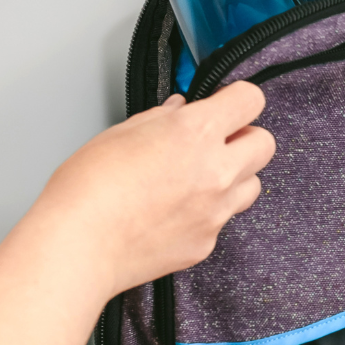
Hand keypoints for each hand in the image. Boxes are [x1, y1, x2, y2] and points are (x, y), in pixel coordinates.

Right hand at [37, 83, 275, 296]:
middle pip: (265, 144)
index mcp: (195, 132)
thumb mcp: (120, 133)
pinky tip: (176, 211)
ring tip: (198, 179)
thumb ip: (160, 119)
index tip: (226, 104)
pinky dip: (208, 212)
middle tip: (218, 142)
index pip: (250, 100)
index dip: (238, 99)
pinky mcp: (207, 242)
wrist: (80, 245)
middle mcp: (216, 171)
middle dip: (245, 139)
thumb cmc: (88, 189)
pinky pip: (223, 220)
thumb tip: (178, 112)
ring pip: (253, 185)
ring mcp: (216, 211)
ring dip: (235, 177)